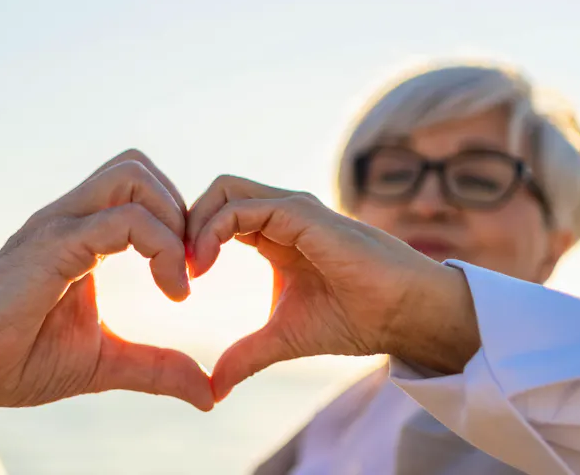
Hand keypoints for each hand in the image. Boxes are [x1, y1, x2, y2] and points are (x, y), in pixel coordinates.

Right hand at [0, 150, 213, 410]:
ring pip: (131, 176)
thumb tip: (208, 394)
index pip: (137, 187)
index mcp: (80, 234)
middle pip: (136, 167)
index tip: (187, 280)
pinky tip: (171, 292)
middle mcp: (69, 218)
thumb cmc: (19, 358)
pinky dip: (159, 247)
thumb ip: (156, 368)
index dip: (176, 222)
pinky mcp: (52, 247)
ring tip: (179, 276)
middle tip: (188, 268)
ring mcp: (59, 227)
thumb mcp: (104, 363)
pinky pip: (118, 222)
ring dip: (171, 220)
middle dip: (179, 210)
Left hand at [185, 176, 478, 400]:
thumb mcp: (284, 338)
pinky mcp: (302, 213)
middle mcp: (280, 212)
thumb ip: (247, 355)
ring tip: (190, 270)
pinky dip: (213, 230)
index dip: (189, 239)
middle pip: (214, 193)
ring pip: (223, 191)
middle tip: (175, 270)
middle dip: (184, 225)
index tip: (179, 282)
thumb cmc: (355, 319)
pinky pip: (242, 206)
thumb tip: (214, 388)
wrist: (404, 316)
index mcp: (272, 232)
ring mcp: (291, 208)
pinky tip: (204, 266)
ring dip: (194, 226)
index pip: (216, 213)